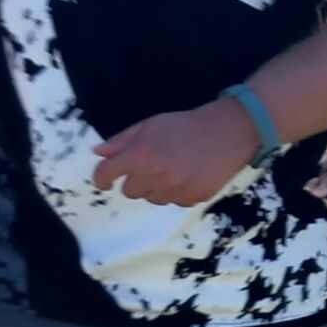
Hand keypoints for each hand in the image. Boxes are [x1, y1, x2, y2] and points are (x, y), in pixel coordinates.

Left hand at [92, 97, 261, 206]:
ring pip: (151, 199)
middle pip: (129, 191)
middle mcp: (155, 176)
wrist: (228, 132)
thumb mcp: (150, 124)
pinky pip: (173, 202)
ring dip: (155, 187)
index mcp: (141, 155)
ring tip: (173, 168)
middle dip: (135, 179)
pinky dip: (176, 192)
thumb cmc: (186, 125)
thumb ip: (122, 140)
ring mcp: (174, 191)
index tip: (104, 180)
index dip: (101, 178)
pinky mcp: (192, 199)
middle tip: (151, 164)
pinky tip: (188, 175)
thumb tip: (99, 153)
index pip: (107, 174)